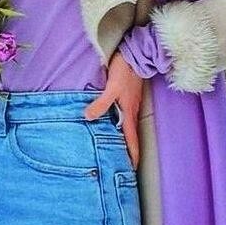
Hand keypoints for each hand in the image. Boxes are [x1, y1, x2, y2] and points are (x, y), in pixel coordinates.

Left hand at [83, 49, 143, 169]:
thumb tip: (88, 117)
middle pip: (130, 136)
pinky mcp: (129, 97)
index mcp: (129, 113)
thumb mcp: (111, 88)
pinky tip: (112, 124)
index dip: (132, 156)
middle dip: (128, 151)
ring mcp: (132, 104)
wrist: (137, 54)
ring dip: (123, 139)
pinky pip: (125, 116)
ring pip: (127, 127)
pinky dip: (120, 125)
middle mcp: (132, 111)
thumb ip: (100, 103)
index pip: (132, 140)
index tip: (131, 170)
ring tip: (116, 149)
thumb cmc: (125, 70)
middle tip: (121, 165)